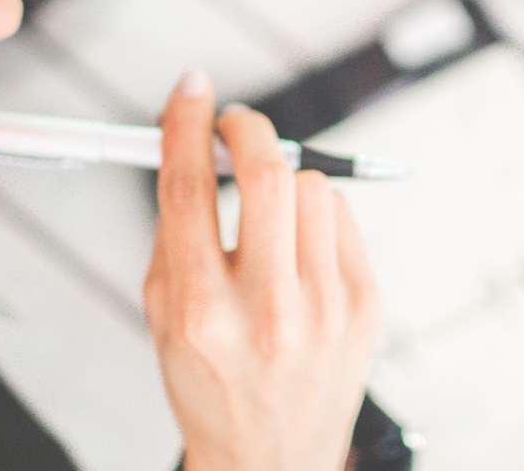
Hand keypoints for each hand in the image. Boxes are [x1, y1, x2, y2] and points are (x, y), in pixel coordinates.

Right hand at [143, 70, 380, 470]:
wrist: (271, 459)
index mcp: (199, 312)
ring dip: (283, 180)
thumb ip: (172, 230)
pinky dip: (316, 213)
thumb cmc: (211, 384)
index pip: (189, 189)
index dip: (186, 124)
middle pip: (265, 174)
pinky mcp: (364, 304)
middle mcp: (265, 310)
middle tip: (233, 124)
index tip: (190, 89)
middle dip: (247, 128)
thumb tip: (187, 140)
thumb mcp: (160, 317)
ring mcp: (323, 308)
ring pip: (311, 187)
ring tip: (266, 213)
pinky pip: (341, 217)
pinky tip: (298, 246)